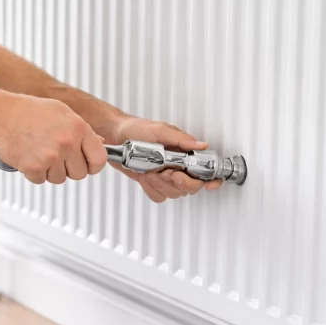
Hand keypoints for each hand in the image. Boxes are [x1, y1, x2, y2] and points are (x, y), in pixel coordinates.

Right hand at [0, 93, 108, 184]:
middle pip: (80, 173)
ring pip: (60, 178)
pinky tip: (29, 155)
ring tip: (39, 151)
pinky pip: (41, 180)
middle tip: (55, 155)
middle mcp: (67, 142)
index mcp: (78, 127)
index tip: (87, 165)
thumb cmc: (28, 111)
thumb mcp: (61, 112)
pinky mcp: (34, 167)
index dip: (93, 165)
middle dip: (68, 168)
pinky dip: (34, 172)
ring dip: (50, 170)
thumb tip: (100, 143)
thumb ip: (82, 129)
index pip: (99, 159)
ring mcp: (50, 156)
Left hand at [105, 116, 222, 202]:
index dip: (211, 180)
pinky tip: (146, 176)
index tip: (211, 184)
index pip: (205, 170)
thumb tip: (201, 145)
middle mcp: (177, 166)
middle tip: (170, 172)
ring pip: (174, 193)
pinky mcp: (152, 183)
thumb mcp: (160, 129)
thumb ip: (181, 139)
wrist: (114, 135)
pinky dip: (152, 189)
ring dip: (162, 184)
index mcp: (184, 153)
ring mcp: (165, 176)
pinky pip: (158, 196)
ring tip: (152, 170)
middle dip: (182, 182)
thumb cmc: (136, 128)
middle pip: (192, 187)